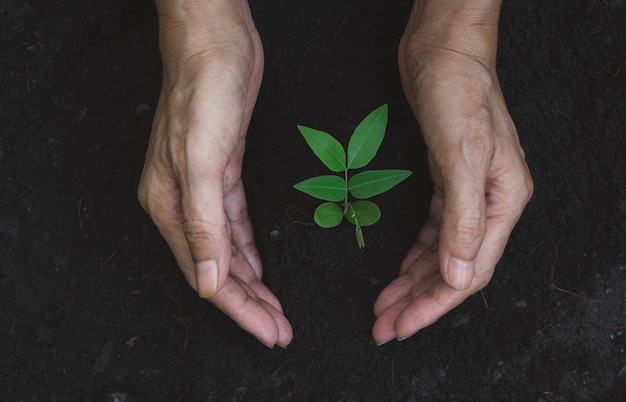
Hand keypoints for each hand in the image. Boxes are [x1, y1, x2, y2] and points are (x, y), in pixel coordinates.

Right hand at [138, 0, 291, 347]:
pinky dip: (247, 249)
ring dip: (251, 282)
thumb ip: (204, 225)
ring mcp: (201, 188)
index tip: (269, 332)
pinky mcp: (222, 172)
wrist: (214, 43)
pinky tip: (259, 266)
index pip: (207, 275)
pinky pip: (233, 225)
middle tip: (279, 330)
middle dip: (249, 303)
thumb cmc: (203, 92)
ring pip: (227, 251)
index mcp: (169, 206)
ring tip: (274, 309)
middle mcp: (180, 203)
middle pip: (218, 269)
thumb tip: (208, 283)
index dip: (239, 309)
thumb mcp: (203, 160)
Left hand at [373, 0, 532, 343]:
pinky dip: (415, 253)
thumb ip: (463, 218)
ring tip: (385, 306)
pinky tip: (400, 268)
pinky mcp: (447, 180)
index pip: (469, 272)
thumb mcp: (461, 152)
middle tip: (384, 326)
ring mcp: (469, 192)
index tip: (402, 327)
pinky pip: (433, 231)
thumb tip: (460, 277)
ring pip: (441, 254)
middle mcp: (490, 202)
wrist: (444, 48)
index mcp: (502, 201)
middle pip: (454, 269)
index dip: (435, 305)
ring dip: (413, 282)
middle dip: (419, 301)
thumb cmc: (457, 90)